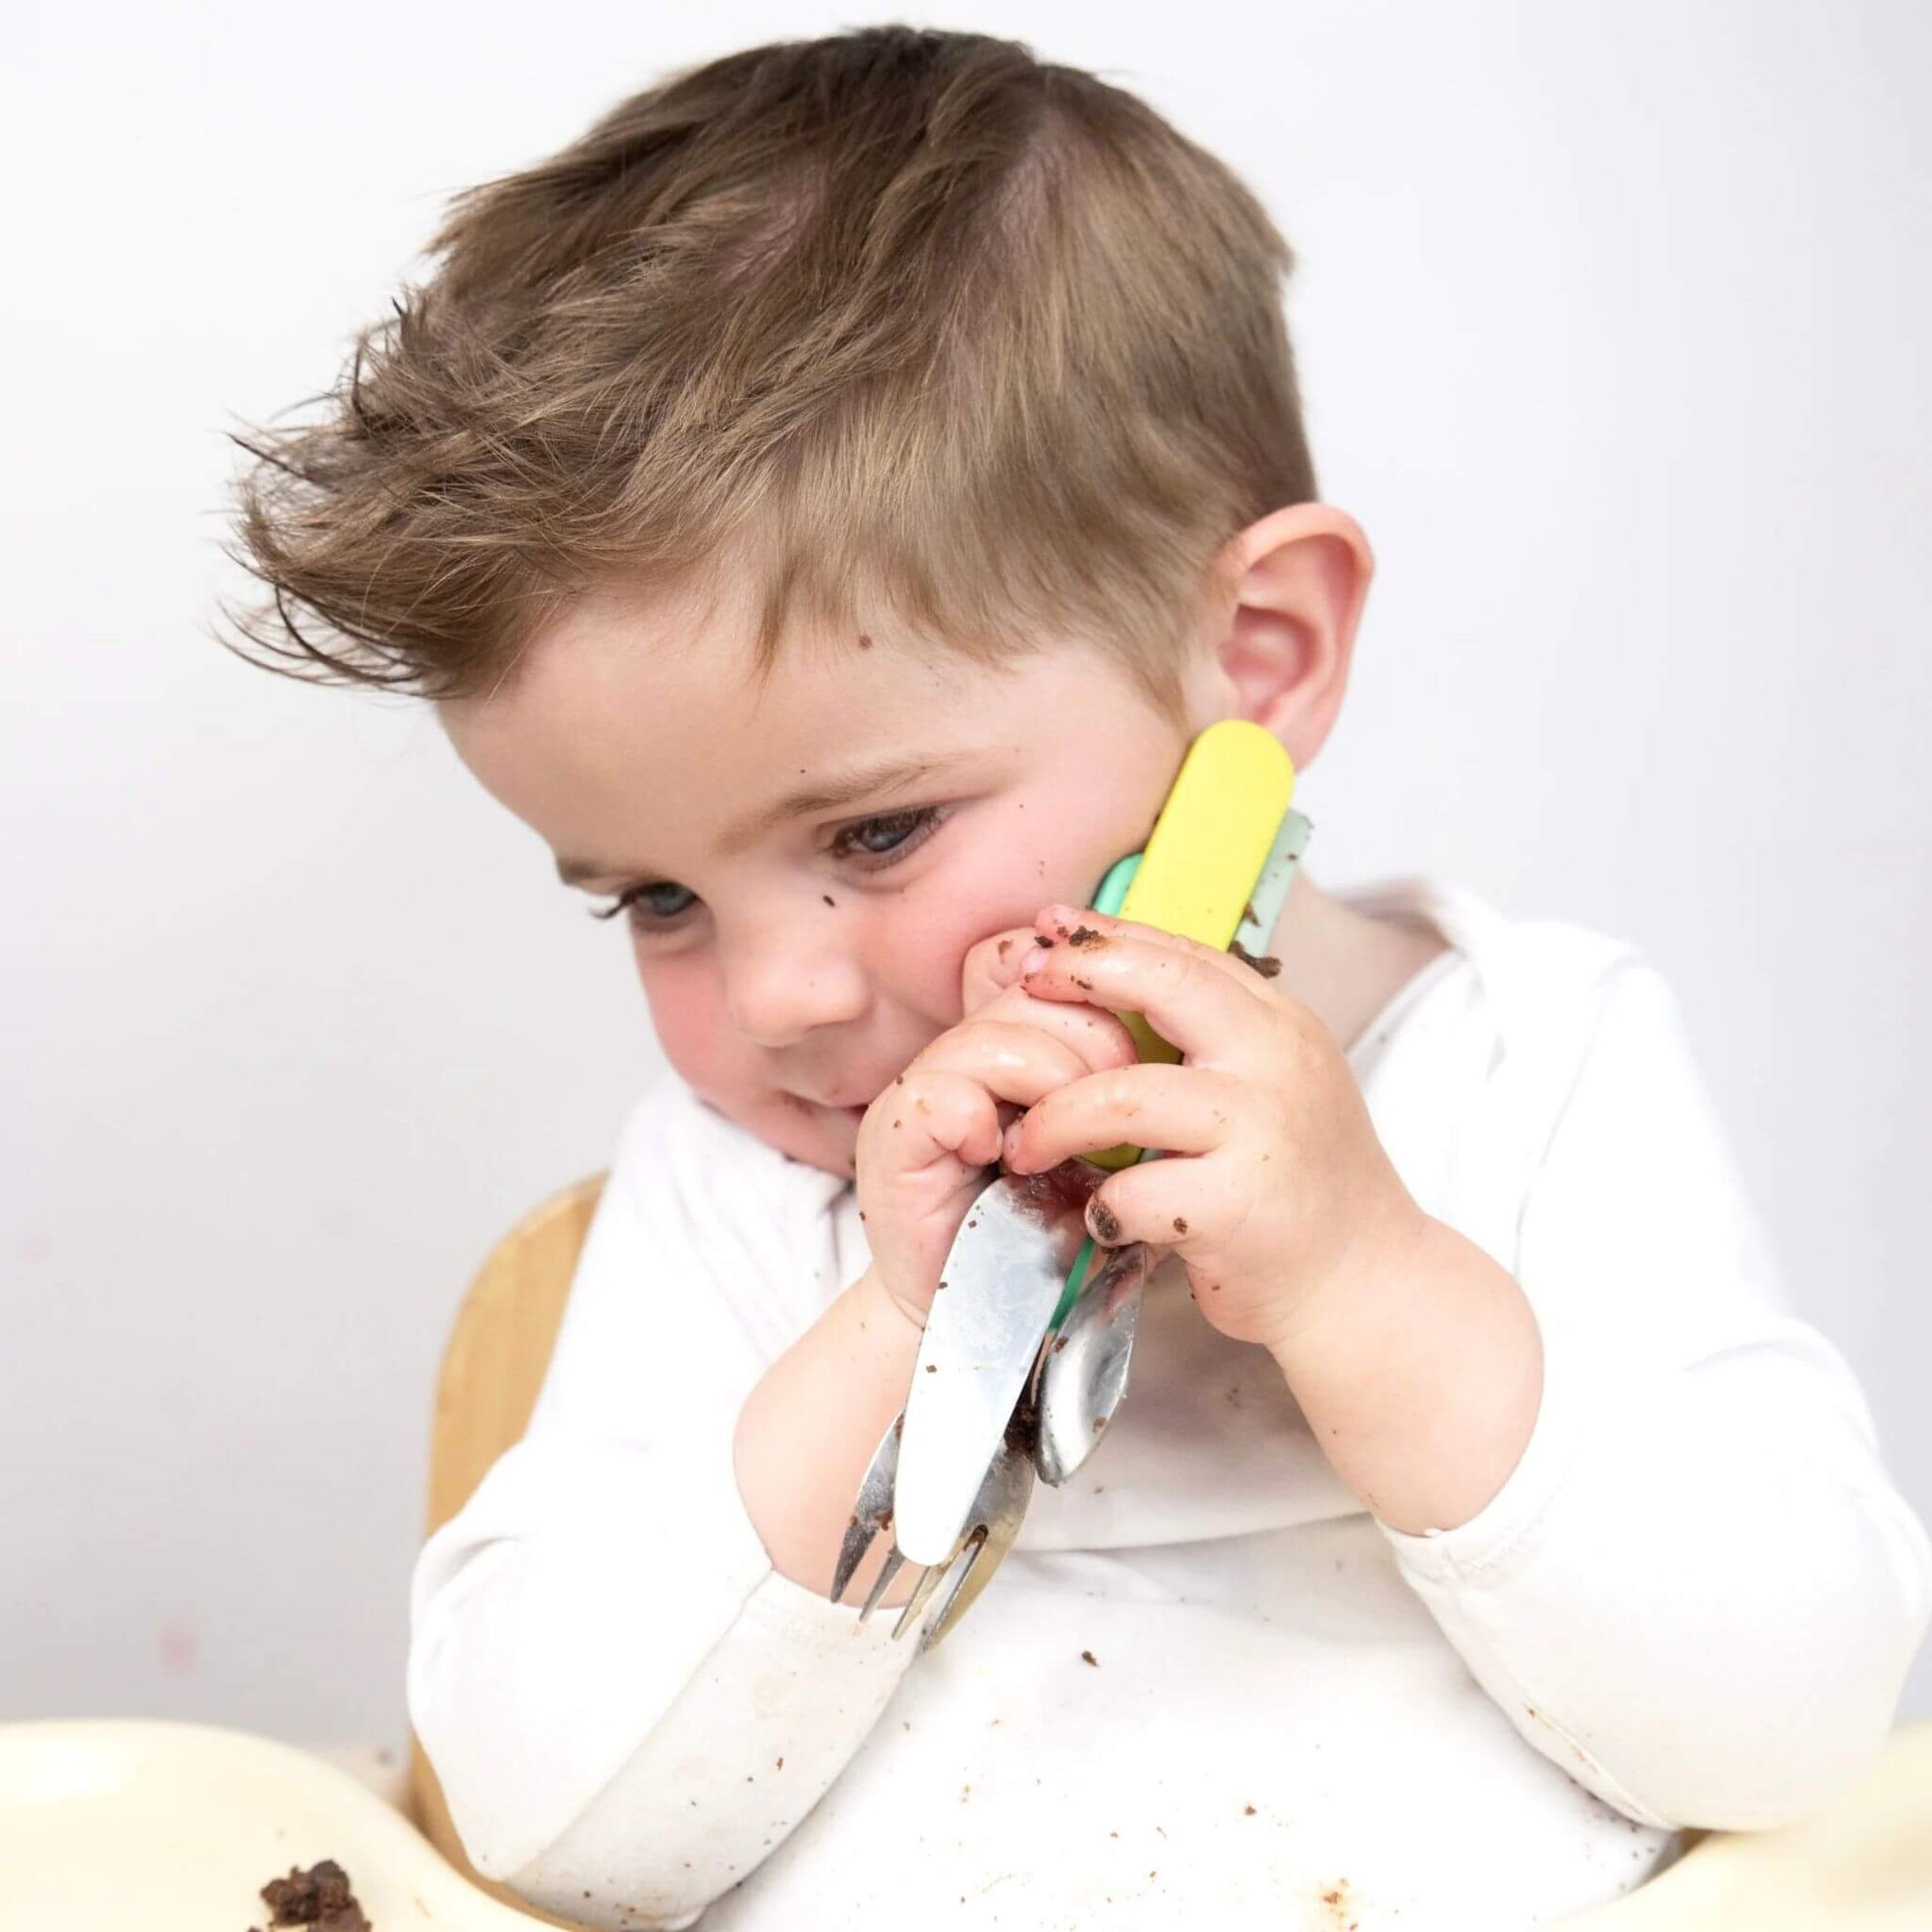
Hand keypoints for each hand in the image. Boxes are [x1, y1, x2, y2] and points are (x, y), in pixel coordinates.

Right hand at [855, 927, 1139, 1328]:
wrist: (995, 1326)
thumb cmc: (1058, 1238)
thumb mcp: (1110, 1150)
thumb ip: (1125, 1087)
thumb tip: (1184, 1020)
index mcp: (1009, 1043)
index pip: (1034, 960)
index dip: (1092, 982)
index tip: (1139, 1043)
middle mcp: (959, 1054)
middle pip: (1026, 989)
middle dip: (1093, 1035)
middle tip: (1113, 1099)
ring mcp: (921, 1093)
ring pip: (989, 1035)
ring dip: (1047, 1079)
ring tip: (1059, 1139)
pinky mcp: (892, 1143)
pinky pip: (936, 1094)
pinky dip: (980, 1118)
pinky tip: (1002, 1157)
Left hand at [992, 905, 1429, 1351]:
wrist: (1366, 1284)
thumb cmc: (1301, 1187)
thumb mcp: (1272, 1087)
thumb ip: (1211, 1041)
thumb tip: (1111, 986)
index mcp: (1280, 1026)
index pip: (1185, 954)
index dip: (1107, 937)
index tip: (1047, 931)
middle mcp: (1276, 1062)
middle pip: (1161, 985)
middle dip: (1079, 979)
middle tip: (1021, 998)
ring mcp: (1261, 1130)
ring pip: (1121, 1095)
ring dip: (1054, 1120)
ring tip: (1025, 1145)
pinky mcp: (1238, 1204)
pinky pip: (1133, 1188)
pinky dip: (1102, 1205)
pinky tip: (1100, 1217)